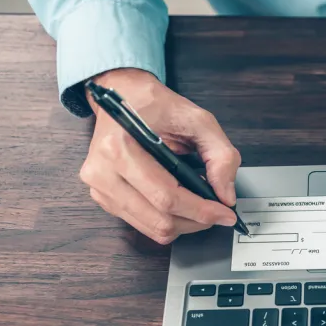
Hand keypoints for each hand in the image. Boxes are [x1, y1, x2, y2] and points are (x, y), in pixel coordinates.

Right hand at [82, 68, 240, 243]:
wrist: (122, 96)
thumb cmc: (155, 106)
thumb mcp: (198, 121)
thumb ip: (221, 156)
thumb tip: (226, 196)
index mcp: (120, 148)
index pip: (167, 197)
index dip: (202, 211)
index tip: (226, 214)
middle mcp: (103, 171)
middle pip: (160, 220)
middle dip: (197, 221)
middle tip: (218, 211)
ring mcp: (99, 188)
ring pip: (153, 228)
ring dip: (184, 223)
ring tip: (199, 203)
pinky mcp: (103, 198)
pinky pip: (143, 224)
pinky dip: (168, 219)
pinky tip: (179, 200)